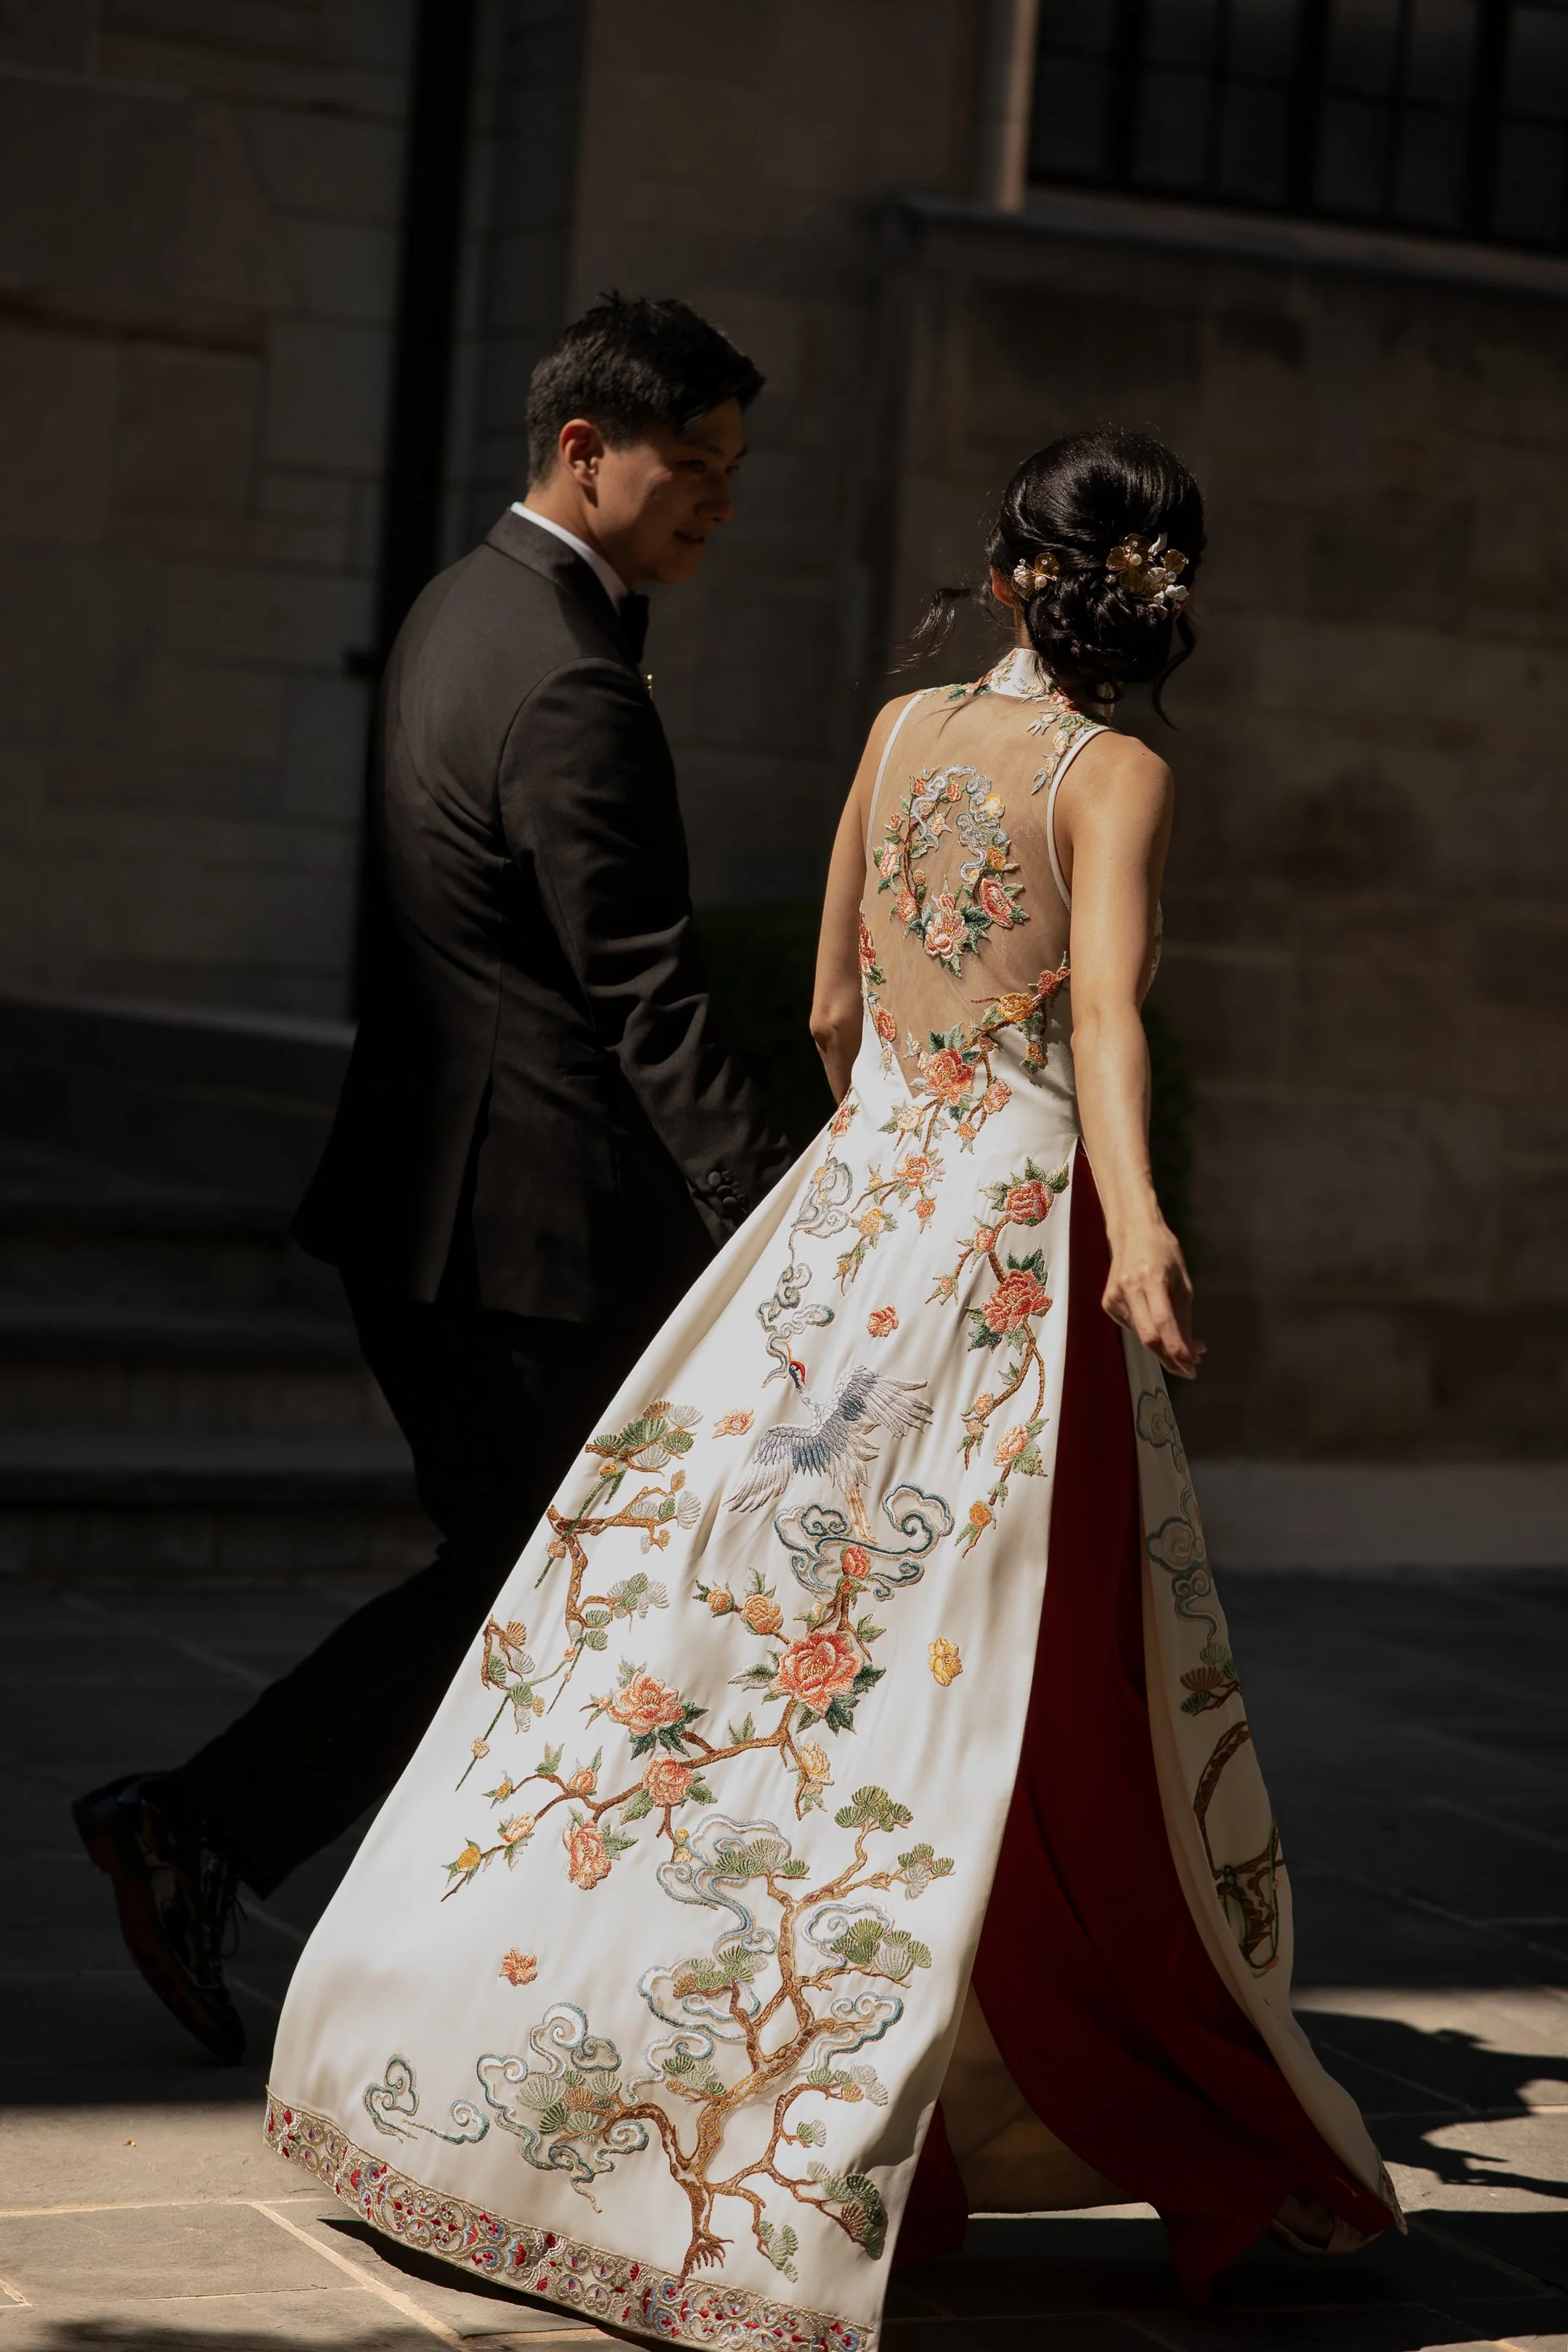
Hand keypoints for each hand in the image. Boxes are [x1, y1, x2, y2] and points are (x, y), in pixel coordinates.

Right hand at [1102, 1221, 1204, 1380]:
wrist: (1131, 1231)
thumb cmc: (1163, 1250)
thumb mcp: (1182, 1281)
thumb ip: (1184, 1316)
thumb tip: (1191, 1348)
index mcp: (1150, 1279)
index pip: (1164, 1324)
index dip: (1178, 1350)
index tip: (1193, 1367)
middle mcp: (1128, 1290)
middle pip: (1148, 1338)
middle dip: (1169, 1359)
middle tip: (1189, 1369)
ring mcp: (1114, 1298)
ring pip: (1141, 1336)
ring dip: (1163, 1347)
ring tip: (1183, 1347)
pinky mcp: (1107, 1303)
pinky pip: (1133, 1327)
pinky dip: (1149, 1334)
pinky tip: (1159, 1328)